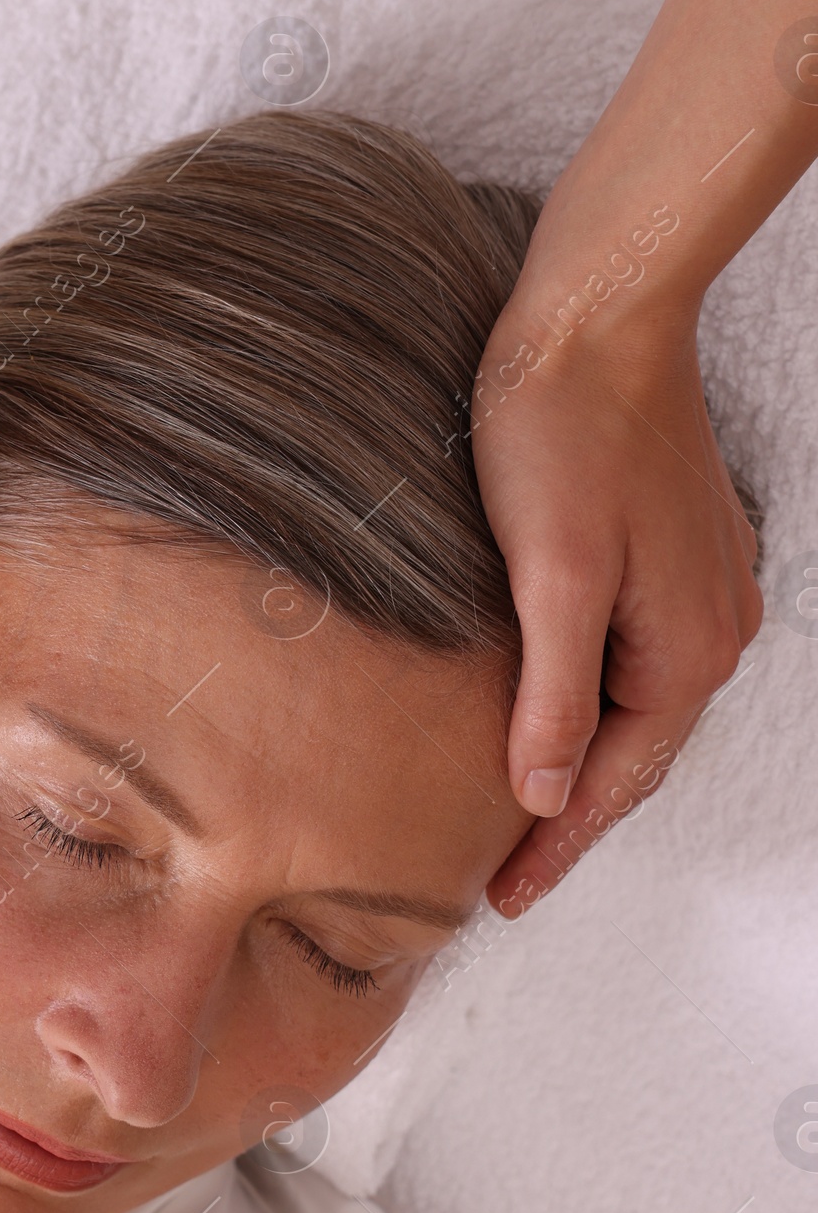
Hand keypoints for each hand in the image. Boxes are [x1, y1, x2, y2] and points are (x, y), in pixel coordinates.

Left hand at [471, 296, 760, 916]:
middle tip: (502, 879)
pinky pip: (634, 657)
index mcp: (686, 650)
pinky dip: (593, 702)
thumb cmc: (562, 430)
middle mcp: (712, 628)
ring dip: (585, 763)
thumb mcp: (550, 574)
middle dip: (571, 818)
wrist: (601, 312)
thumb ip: (553, 694)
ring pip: (636, 708)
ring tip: (520, 816)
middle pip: (635, 754)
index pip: (615, 784)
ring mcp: (703, 587)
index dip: (554, 848)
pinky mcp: (675, 550)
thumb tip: (544, 798)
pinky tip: (552, 714)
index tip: (499, 900)